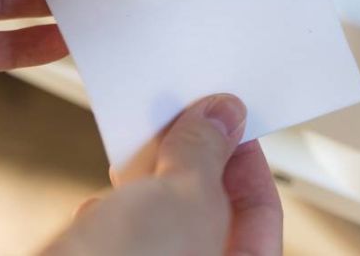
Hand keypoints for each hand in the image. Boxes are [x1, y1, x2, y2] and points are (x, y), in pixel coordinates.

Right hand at [42, 94, 282, 255]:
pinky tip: (97, 207)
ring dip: (149, 186)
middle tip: (183, 125)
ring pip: (165, 227)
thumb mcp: (180, 198)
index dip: (248, 160)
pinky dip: (115, 217)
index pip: (262, 213)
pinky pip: (127, 242)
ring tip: (135, 156)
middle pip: (213, 216)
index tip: (228, 122)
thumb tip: (222, 117)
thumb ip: (207, 152)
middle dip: (195, 167)